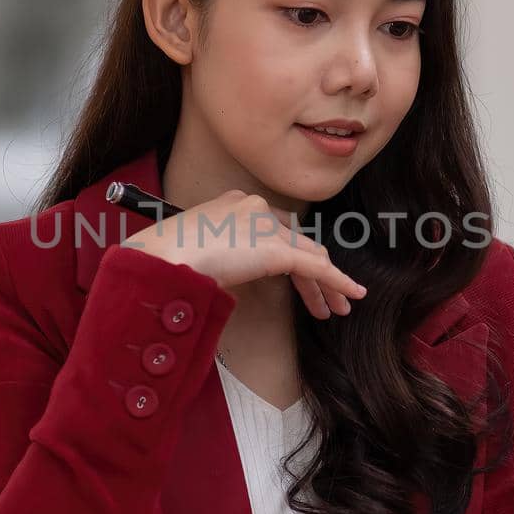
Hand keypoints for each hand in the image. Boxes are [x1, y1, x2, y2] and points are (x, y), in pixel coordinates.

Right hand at [125, 190, 366, 319]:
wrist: (162, 258)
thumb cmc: (168, 260)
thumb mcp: (200, 251)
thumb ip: (225, 256)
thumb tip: (230, 277)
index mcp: (237, 204)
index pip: (277, 229)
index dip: (292, 256)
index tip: (297, 279)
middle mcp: (256, 207)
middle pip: (297, 242)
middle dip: (314, 272)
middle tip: (324, 300)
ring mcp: (267, 226)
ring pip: (310, 256)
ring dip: (326, 283)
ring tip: (336, 309)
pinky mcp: (276, 249)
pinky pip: (316, 267)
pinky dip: (337, 282)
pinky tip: (351, 296)